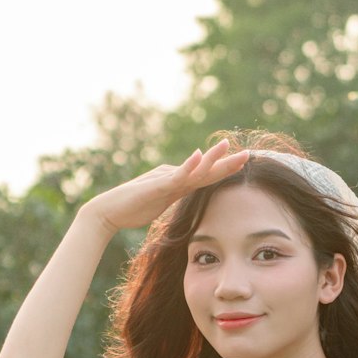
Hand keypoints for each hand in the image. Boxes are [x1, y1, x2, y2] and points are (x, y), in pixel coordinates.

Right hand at [83, 140, 249, 234]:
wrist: (108, 212)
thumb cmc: (133, 209)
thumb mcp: (161, 204)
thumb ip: (175, 197)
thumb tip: (187, 197)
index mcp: (177, 182)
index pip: (206, 177)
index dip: (225, 171)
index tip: (243, 165)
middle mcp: (173, 175)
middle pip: (206, 170)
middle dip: (227, 162)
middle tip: (249, 154)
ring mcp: (165, 178)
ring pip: (194, 169)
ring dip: (212, 158)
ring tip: (227, 146)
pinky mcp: (156, 185)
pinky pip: (176, 175)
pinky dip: (188, 166)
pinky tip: (199, 156)